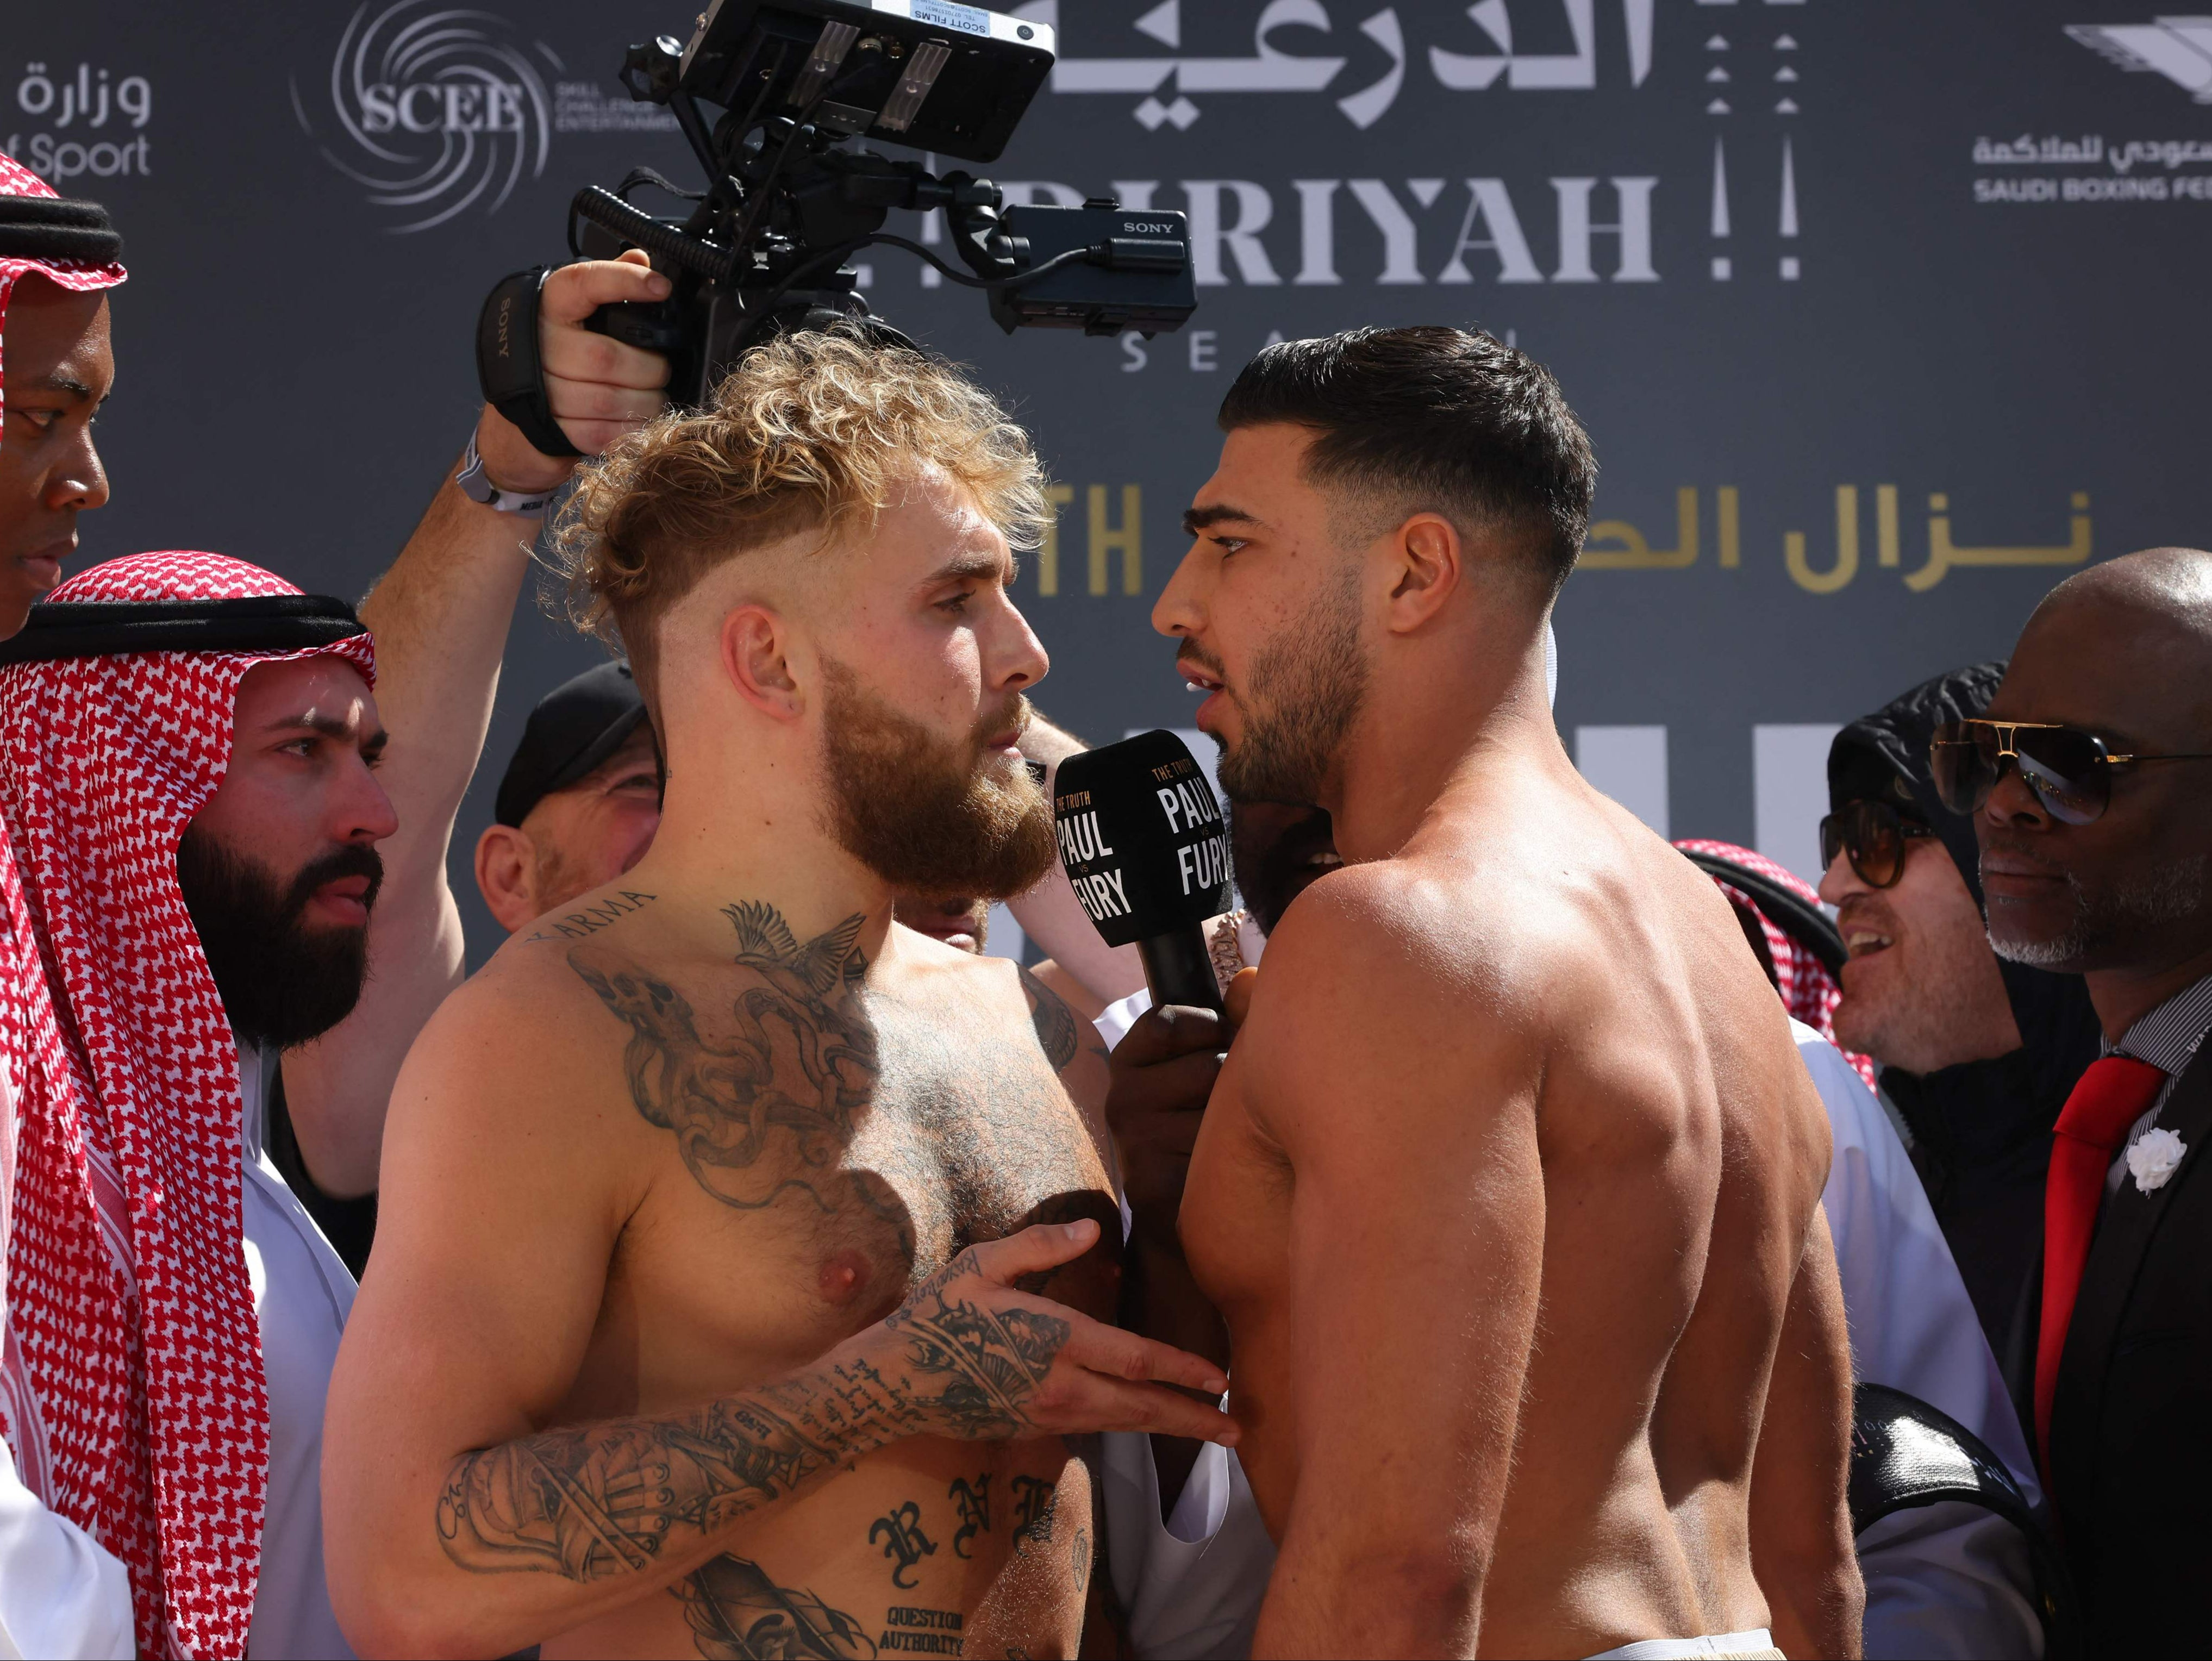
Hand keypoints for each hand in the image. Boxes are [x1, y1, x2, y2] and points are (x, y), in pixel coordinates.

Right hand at [474, 249, 672, 492]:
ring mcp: (539, 389)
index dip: (625, 282)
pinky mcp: (549, 429)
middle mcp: (538, 343)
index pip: (585, 283)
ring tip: (654, 398)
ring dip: (645, 403)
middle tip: (661, 371)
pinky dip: (628, 430)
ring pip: (607, 400)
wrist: (517, 412)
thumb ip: (609, 284)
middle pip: (607, 358)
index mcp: (550, 305)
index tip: (661, 287)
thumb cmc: (559, 353)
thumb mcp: (579, 312)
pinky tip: (637, 421)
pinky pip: (600, 433)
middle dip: (649, 369)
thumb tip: (640, 256)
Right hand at [875, 1220, 1236, 1445]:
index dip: (1183, 1370)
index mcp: (1053, 1341)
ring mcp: (1048, 1415)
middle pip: (1142, 1408)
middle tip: (1241, 1430)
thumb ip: (1040, 1248)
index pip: (1135, 1360)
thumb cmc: (938, 1315)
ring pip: (1125, 1424)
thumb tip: (1094, 1228)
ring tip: (1215, 1433)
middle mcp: (1059, 1386)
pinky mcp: (1037, 1429)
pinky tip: (1157, 1421)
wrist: (894, 1382)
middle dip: (1195, 1419)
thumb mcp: (981, 1265)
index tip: (1223, 1377)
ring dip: (1173, 1428)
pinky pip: (1099, 1428)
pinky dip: (1136, 1427)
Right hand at [1105, 988, 1243, 1252]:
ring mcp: (1131, 1139)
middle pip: (1206, 1065)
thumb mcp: (1206, 1066)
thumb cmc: (1203, 1129)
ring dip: (1237, 1123)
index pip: (1167, 1021)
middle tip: (1228, 1109)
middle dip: (1233, 1083)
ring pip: (1215, 1109)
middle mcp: (1119, 1097)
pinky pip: (1213, 1151)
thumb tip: (1250, 977)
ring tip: (1226, 1141)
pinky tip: (1219, 1170)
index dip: (1208, 1030)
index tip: (1221, 1047)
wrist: (1183, 1220)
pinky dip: (1230, 1160)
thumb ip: (1228, 1020)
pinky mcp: (1148, 1178)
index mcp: (1127, 1061)